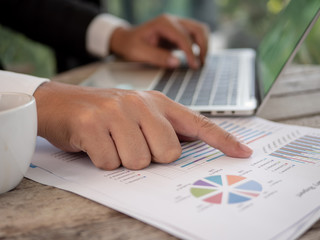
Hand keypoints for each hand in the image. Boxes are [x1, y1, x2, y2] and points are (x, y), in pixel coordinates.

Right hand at [34, 82, 251, 169]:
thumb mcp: (139, 113)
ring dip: (123, 159)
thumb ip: (164, 128)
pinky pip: (110, 163)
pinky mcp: (93, 125)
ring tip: (111, 142)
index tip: (243, 153)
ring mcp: (116, 112)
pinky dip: (103, 160)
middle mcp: (141, 103)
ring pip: (139, 161)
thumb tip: (189, 147)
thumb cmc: (105, 112)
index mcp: (158, 102)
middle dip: (150, 157)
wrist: (61, 103)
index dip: (222, 139)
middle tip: (131, 143)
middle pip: (168, 152)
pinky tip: (95, 143)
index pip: (198, 123)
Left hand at [110, 14, 208, 68]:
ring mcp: (176, 26)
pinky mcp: (178, 34)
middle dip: (203, 46)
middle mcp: (172, 21)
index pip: (184, 37)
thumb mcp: (139, 52)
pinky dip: (199, 47)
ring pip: (199, 30)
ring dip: (204, 45)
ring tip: (201, 62)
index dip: (191, 53)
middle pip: (198, 29)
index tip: (194, 66)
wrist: (125, 40)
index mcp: (163, 23)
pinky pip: (194, 37)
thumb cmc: (130, 45)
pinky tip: (196, 59)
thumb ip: (158, 57)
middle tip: (201, 64)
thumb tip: (177, 63)